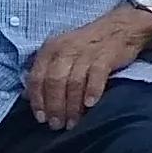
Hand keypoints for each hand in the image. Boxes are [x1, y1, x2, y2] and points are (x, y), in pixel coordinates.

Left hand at [24, 6, 151, 129]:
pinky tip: (91, 105)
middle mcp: (65, 49)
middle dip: (54, 107)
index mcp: (50, 48)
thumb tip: (29, 96)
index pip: (37, 77)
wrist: (122, 27)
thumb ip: (47, 71)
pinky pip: (96, 77)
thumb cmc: (90, 44)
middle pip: (54, 83)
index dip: (38, 100)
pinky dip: (92, 92)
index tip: (41, 118)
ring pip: (73, 83)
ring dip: (72, 106)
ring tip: (73, 122)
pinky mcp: (105, 56)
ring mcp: (85, 52)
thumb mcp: (62, 52)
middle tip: (57, 125)